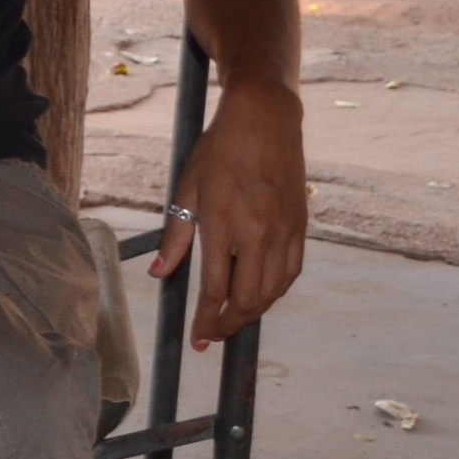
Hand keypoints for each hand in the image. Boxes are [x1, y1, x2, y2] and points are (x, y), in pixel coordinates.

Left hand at [152, 79, 307, 346]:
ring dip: (253, 313)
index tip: (198, 338)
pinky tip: (261, 296)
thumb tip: (159, 273)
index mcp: (224, 225)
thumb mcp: (187, 189)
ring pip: (273, 291)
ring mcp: (284, 231)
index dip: (207, 320)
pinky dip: (276, 291)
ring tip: (234, 321)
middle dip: (229, 325)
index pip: (216, 289)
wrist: (265, 120)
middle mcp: (258, 233)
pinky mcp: (300, 226)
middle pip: (248, 299)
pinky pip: (291, 271)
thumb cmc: (220, 150)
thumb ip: (175, 237)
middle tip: (213, 336)